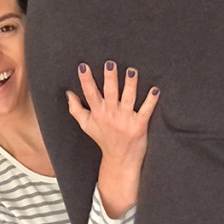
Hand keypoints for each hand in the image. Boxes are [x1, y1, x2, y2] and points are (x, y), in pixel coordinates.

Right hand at [67, 61, 159, 217]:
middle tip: (110, 63)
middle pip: (109, 93)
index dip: (86, 80)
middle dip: (109, 78)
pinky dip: (151, 101)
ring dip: (130, 85)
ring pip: (128, 99)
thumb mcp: (86, 125)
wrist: (120, 159)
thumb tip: (68, 93)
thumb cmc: (103, 138)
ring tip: (131, 71)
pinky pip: (146, 111)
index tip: (83, 66)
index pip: (90, 93)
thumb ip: (75, 109)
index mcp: (98, 113)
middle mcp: (111, 115)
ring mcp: (125, 120)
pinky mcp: (139, 126)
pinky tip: (155, 90)